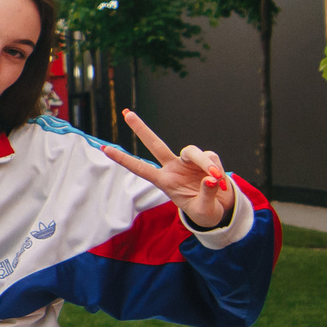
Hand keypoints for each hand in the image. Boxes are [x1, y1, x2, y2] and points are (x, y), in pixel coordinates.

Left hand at [105, 110, 234, 228]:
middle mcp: (174, 168)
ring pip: (193, 152)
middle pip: (156, 145)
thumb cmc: (205, 212)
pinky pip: (211, 158)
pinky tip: (222, 184)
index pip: (141, 169)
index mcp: (165, 182)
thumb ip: (206, 195)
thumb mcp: (204, 210)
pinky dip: (218, 170)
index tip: (104, 149)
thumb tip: (210, 178)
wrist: (221, 210)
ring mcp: (189, 162)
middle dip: (142, 130)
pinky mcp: (207, 159)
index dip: (123, 159)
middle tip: (128, 114)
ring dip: (205, 163)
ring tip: (215, 179)